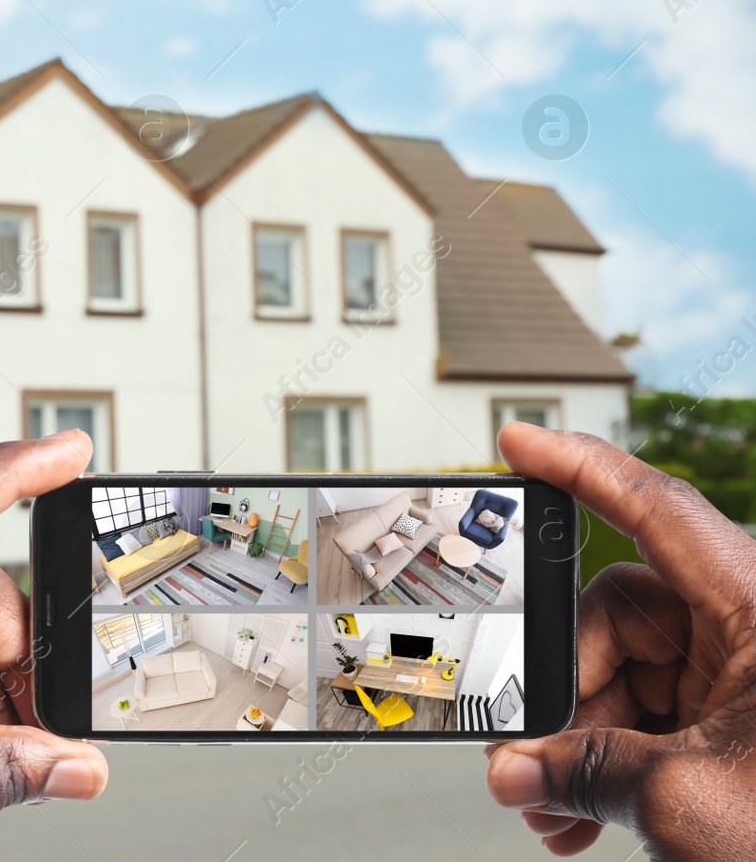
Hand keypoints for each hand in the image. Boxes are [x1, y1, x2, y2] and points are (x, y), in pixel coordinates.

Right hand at [485, 423, 755, 858]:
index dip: (579, 468)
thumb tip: (517, 767)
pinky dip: (612, 758)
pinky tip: (584, 806)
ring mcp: (748, 677)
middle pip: (621, 613)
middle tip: (529, 741)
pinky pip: (654, 716)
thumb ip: (586, 773)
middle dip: (566, 685)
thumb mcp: (688, 803)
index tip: (520, 444)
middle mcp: (755, 629)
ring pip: (630, 673)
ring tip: (553, 797)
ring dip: (582, 739)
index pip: (656, 509)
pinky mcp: (743, 722)